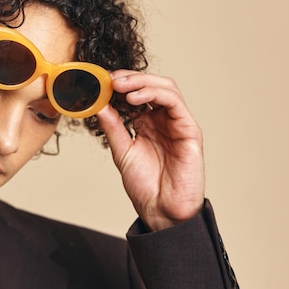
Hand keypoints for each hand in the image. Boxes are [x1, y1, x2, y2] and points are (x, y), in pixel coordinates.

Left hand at [95, 70, 204, 230]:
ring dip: (142, 82)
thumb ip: (113, 128)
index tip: (100, 81)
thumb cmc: (145, 185)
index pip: (136, 94)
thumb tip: (99, 105)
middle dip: (130, 78)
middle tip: (110, 79)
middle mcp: (163, 120)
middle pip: (151, 86)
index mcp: (147, 124)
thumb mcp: (121, 151)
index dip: (120, 84)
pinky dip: (155, 94)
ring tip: (120, 85)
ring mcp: (177, 123)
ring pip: (165, 88)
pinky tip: (135, 98)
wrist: (161, 209)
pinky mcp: (189, 130)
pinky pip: (175, 103)